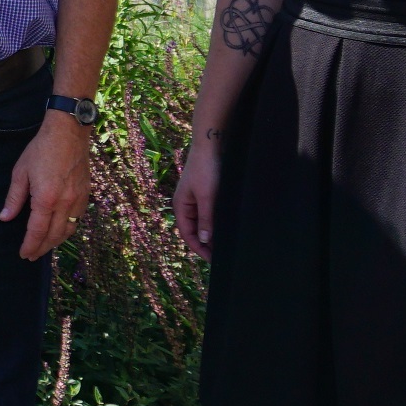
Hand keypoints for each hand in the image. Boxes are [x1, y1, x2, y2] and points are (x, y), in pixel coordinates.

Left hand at [1, 115, 92, 261]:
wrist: (68, 133)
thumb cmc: (41, 150)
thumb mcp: (21, 172)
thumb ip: (14, 198)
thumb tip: (4, 218)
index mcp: (46, 199)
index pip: (37, 231)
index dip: (30, 245)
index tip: (24, 254)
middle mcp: (65, 203)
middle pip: (54, 236)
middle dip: (42, 249)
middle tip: (32, 256)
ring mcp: (78, 200)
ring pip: (69, 230)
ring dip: (56, 242)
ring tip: (44, 247)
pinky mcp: (86, 195)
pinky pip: (78, 220)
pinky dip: (68, 229)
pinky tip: (60, 230)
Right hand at [173, 138, 223, 261]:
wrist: (211, 145)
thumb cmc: (206, 170)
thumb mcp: (207, 197)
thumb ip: (206, 219)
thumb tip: (205, 240)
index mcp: (181, 206)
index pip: (187, 234)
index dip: (198, 248)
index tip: (212, 260)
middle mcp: (186, 205)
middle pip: (193, 230)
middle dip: (205, 244)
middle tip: (220, 256)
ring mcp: (195, 199)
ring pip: (201, 223)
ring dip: (210, 234)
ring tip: (224, 245)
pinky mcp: (205, 194)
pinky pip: (208, 214)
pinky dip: (214, 223)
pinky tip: (225, 228)